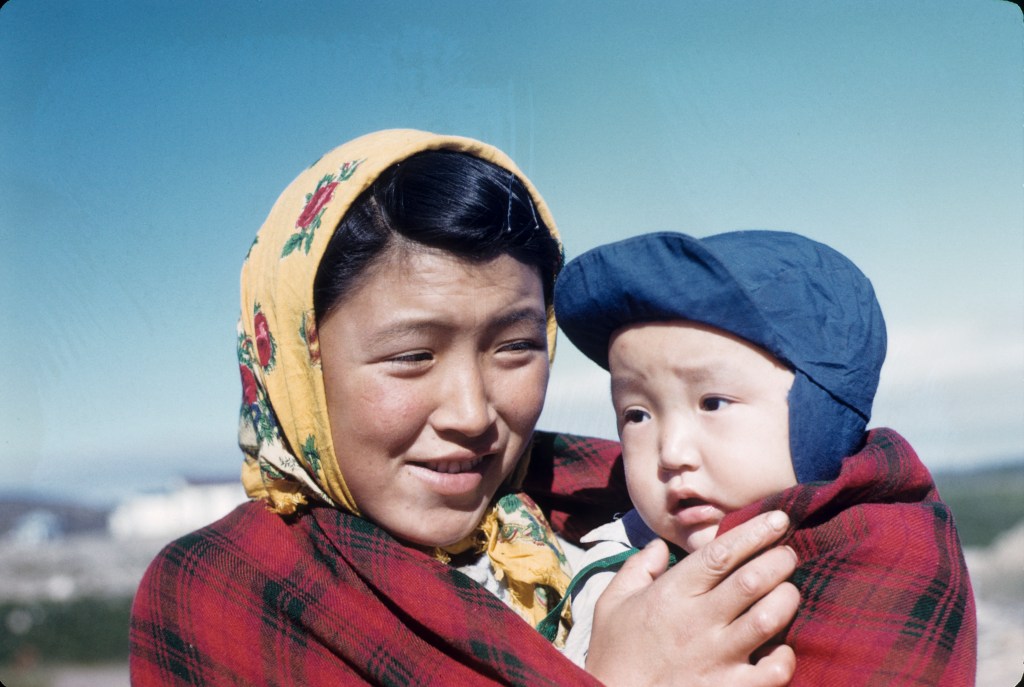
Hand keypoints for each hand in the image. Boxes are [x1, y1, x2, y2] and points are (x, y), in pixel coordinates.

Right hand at [585, 511, 798, 686]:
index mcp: (672, 594)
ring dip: (787, 599)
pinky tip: (782, 648)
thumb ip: (637, 568)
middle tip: (788, 553)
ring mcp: (717, 657)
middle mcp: (698, 621)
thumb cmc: (614, 654)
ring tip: (789, 591)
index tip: (777, 519)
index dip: (753, 532)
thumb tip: (659, 545)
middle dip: (779, 560)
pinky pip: (774, 671)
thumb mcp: (612, 602)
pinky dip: (785, 656)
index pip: (720, 554)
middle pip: (752, 580)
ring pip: (768, 619)